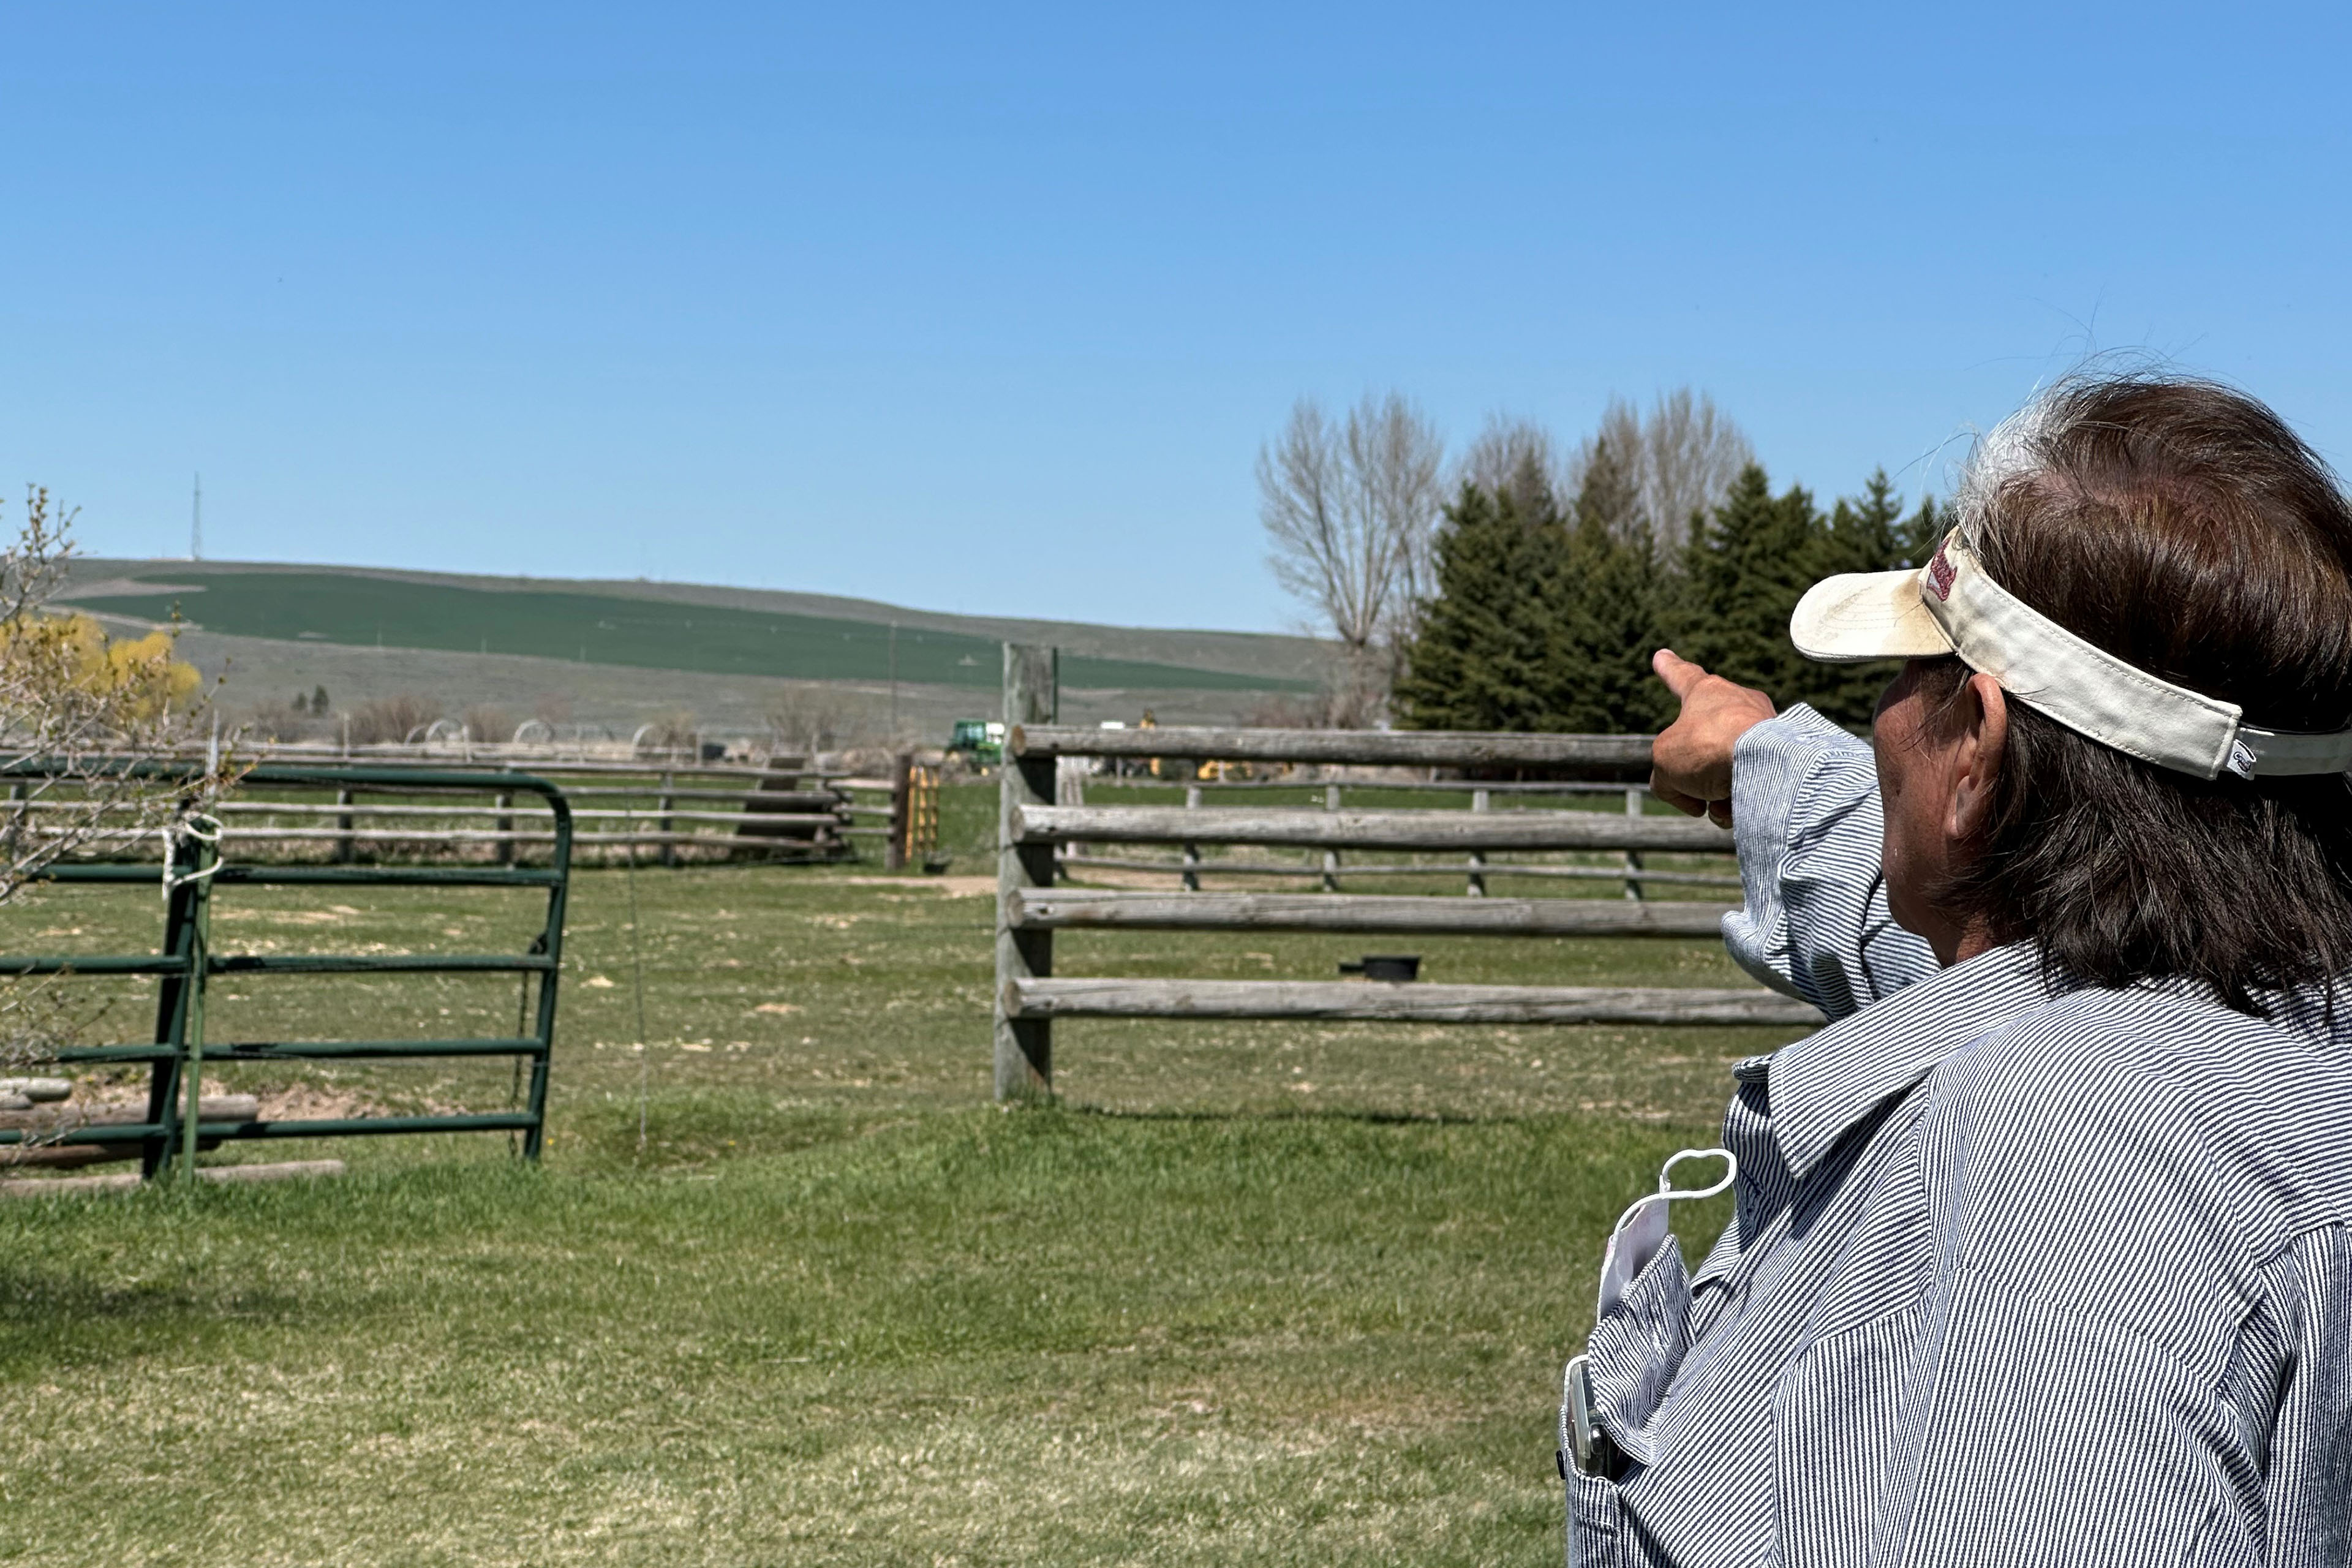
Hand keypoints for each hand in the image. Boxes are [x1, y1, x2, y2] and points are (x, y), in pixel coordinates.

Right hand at [1650, 650, 1776, 827]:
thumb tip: (1695, 798)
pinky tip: (1736, 808)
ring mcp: (1765, 729)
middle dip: (1693, 774)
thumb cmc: (1708, 748)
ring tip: (1715, 800)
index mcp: (1707, 691)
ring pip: (1724, 770)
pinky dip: (1736, 802)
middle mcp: (1739, 703)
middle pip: (1703, 743)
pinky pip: (1749, 784)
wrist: (1765, 763)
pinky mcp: (1785, 757)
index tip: (1662, 656)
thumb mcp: (1663, 760)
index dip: (1668, 669)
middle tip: (1694, 789)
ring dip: (1712, 794)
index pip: (1681, 676)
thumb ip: (1666, 776)